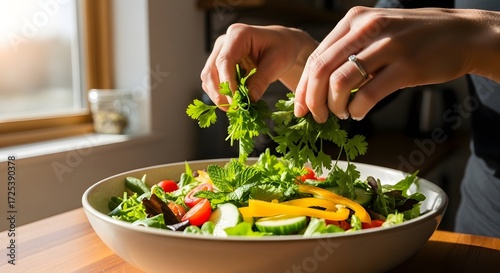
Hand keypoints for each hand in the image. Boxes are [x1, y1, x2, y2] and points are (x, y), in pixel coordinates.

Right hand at [200, 23, 317, 107]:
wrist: (282, 44)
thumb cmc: (282, 48)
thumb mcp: (278, 62)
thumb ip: (262, 79)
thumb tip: (250, 98)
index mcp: (238, 34)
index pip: (224, 61)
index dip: (227, 83)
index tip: (235, 101)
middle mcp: (224, 42)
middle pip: (211, 70)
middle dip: (219, 93)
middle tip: (233, 109)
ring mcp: (219, 52)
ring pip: (208, 78)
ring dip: (218, 95)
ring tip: (233, 108)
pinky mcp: (219, 64)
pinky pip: (213, 81)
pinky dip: (220, 94)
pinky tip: (233, 102)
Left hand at [294, 7, 499, 121]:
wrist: (462, 33)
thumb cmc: (413, 38)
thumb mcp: (376, 32)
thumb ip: (349, 52)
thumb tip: (319, 86)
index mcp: (354, 21)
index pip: (316, 57)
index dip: (304, 87)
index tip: (300, 107)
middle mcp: (367, 28)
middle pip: (322, 70)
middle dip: (313, 100)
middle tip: (316, 117)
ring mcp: (387, 46)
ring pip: (340, 82)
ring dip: (334, 106)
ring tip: (341, 114)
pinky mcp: (406, 66)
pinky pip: (368, 95)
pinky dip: (357, 109)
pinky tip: (358, 113)